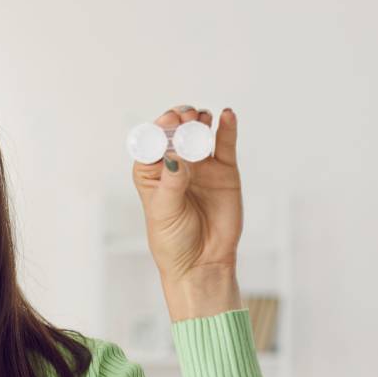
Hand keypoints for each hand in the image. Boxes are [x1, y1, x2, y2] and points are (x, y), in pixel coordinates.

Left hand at [132, 104, 241, 283]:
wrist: (202, 261)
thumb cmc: (173, 240)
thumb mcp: (165, 211)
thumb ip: (172, 182)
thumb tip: (175, 154)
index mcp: (150, 173)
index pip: (151, 144)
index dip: (158, 130)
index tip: (168, 122)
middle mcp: (174, 165)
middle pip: (175, 134)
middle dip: (178, 121)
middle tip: (185, 116)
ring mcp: (200, 165)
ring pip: (198, 134)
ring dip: (198, 121)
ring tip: (201, 117)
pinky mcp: (224, 170)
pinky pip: (224, 144)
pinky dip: (226, 128)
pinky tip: (227, 115)